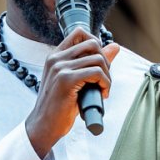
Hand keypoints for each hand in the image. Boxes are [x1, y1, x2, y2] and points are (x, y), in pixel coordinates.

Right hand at [25, 28, 120, 159]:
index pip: (80, 33)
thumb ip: (93, 62)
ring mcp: (60, 68)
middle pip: (93, 44)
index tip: (99, 64)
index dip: (96, 44)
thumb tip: (115, 46)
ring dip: (107, 76)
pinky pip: (97, 73)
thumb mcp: (75, 80)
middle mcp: (56, 58)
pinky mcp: (66, 80)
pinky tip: (102, 94)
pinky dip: (105, 84)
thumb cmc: (59, 106)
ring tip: (103, 89)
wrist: (44, 126)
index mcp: (55, 56)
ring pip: (98, 59)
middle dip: (105, 61)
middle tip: (103, 79)